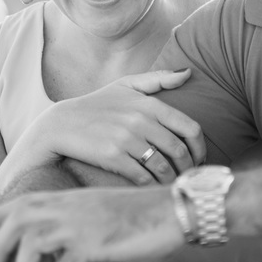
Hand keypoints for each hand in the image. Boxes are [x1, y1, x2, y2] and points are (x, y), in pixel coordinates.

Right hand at [18, 70, 203, 184]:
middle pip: (180, 150)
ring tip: (173, 184)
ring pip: (163, 166)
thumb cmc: (97, 105)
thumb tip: (188, 73)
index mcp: (148, 104)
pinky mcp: (113, 157)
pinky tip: (154, 188)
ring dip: (172, 179)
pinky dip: (152, 186)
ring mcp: (126, 139)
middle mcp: (140, 120)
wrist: (61, 124)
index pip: (190, 128)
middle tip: (188, 176)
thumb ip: (158, 79)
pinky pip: (143, 178)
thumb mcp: (125, 85)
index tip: (199, 159)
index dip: (200, 148)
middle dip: (189, 167)